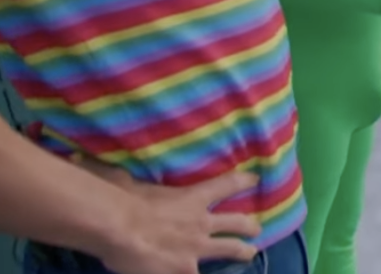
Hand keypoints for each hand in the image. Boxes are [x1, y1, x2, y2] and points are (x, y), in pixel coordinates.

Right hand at [78, 159, 260, 273]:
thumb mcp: (125, 180)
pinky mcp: (185, 270)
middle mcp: (201, 223)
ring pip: (230, 250)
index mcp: (192, 198)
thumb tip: (85, 157)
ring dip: (242, 252)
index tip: (255, 179)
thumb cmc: (121, 199)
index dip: (242, 182)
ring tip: (249, 254)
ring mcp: (196, 249)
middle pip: (237, 223)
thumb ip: (120, 175)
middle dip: (250, 226)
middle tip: (257, 229)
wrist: (119, 229)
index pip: (226, 185)